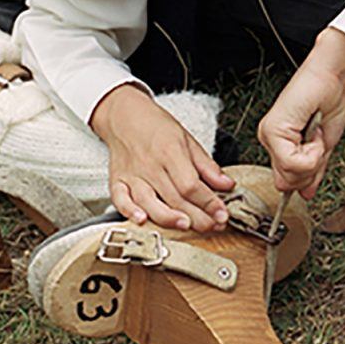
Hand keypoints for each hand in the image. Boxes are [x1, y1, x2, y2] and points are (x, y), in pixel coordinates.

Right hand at [90, 84, 233, 230]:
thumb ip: (207, 166)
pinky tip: (141, 220)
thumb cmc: (156, 127)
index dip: (209, 202)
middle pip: (175, 197)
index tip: (222, 215)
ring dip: (168, 218)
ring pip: (149, 202)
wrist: (124, 116)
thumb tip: (227, 185)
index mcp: (170, 151)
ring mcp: (132, 174)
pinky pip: (120, 199)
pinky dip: (129, 211)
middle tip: (213, 227)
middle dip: (197, 216)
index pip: (191, 184)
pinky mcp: (117, 181)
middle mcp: (150, 165)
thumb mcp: (187, 140)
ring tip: (186, 226)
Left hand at [258, 27, 344, 198]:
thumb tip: (306, 194)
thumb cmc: (328, 102)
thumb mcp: (323, 148)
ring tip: (315, 134)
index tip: (318, 157)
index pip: (286, 182)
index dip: (307, 177)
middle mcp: (269, 140)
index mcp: (278, 145)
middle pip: (286, 182)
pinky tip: (313, 131)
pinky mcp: (274, 130)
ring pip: (290, 173)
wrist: (331, 78)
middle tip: (318, 144)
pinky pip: (293, 161)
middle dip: (310, 169)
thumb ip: (313, 172)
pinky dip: (313, 150)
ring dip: (313, 157)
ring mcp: (269, 135)